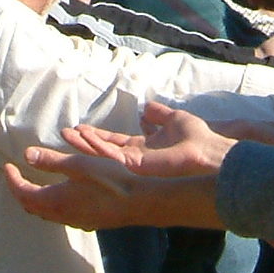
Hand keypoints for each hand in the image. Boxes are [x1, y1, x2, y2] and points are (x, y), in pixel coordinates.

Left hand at [6, 150, 150, 230]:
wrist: (138, 202)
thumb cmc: (110, 180)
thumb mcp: (79, 164)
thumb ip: (51, 160)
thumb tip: (27, 155)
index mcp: (54, 200)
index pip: (22, 193)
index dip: (12, 180)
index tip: (8, 167)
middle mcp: (61, 215)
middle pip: (30, 206)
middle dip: (20, 191)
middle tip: (17, 176)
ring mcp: (74, 222)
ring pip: (45, 214)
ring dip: (35, 200)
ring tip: (35, 184)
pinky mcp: (87, 223)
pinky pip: (59, 216)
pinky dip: (51, 205)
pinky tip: (60, 196)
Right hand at [61, 102, 241, 176]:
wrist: (207, 150)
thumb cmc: (196, 137)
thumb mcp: (174, 119)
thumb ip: (159, 114)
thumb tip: (148, 107)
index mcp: (142, 147)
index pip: (114, 141)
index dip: (98, 136)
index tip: (81, 129)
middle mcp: (134, 156)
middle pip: (104, 149)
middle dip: (85, 141)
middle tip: (65, 134)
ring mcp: (134, 162)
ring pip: (103, 153)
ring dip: (85, 144)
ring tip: (68, 135)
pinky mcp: (136, 165)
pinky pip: (112, 154)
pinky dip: (98, 146)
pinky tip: (85, 137)